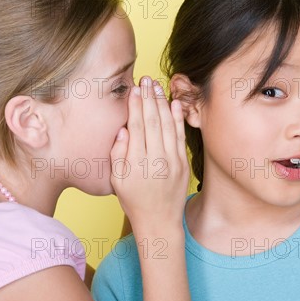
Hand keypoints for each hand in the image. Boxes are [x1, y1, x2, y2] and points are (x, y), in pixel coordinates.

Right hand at [110, 76, 188, 233]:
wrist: (159, 221)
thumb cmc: (133, 200)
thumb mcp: (117, 180)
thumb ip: (118, 154)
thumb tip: (124, 130)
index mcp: (137, 163)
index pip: (137, 127)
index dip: (135, 106)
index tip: (134, 89)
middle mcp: (156, 160)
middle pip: (153, 122)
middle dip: (149, 97)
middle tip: (146, 79)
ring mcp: (172, 161)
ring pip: (167, 125)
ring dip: (162, 103)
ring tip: (157, 85)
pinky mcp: (183, 163)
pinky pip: (180, 136)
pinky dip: (178, 119)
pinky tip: (174, 103)